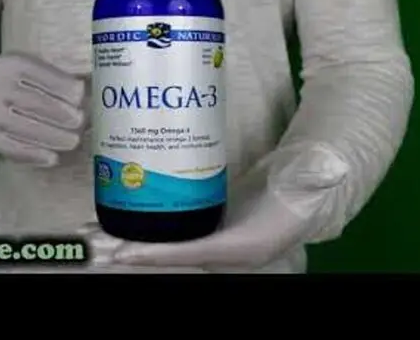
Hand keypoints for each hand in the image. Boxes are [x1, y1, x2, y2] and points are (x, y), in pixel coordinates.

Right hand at [0, 52, 88, 166]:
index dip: (63, 86)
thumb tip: (88, 92)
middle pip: (35, 102)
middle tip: (80, 121)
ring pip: (26, 127)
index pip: (41, 75)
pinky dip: (34, 155)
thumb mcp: (27, 67)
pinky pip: (12, 148)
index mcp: (13, 65)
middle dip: (62, 114)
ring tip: (73, 141)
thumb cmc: (14, 81)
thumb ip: (54, 77)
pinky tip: (52, 158)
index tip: (80, 96)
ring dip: (53, 137)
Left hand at [105, 144, 345, 269]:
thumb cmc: (307, 187)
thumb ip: (315, 174)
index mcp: (243, 245)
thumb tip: (330, 167)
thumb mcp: (312, 178)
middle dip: (131, 250)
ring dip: (130, 237)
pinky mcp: (207, 221)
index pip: (194, 253)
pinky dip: (146, 222)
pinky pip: (171, 226)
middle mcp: (222, 248)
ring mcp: (212, 236)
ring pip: (166, 241)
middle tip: (92, 241)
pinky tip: (126, 207)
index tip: (121, 252)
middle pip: (170, 253)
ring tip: (93, 230)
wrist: (301, 189)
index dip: (158, 254)